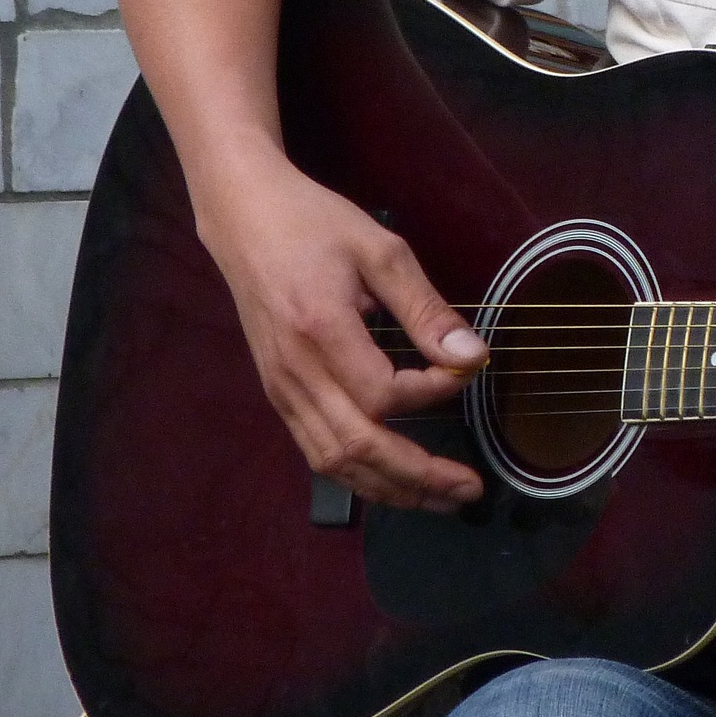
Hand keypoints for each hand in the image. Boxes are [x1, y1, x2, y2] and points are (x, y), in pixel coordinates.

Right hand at [195, 154, 487, 512]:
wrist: (243, 218)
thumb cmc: (313, 225)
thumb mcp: (381, 251)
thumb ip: (426, 310)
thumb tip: (472, 358)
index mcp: (321, 330)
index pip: (384, 396)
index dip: (432, 395)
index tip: (465, 370)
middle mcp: (295, 372)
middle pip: (359, 448)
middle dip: (419, 477)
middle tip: (470, 488)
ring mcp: (281, 389)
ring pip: (335, 462)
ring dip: (391, 488)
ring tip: (441, 498)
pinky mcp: (277, 394)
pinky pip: (316, 451)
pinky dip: (358, 476)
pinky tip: (392, 481)